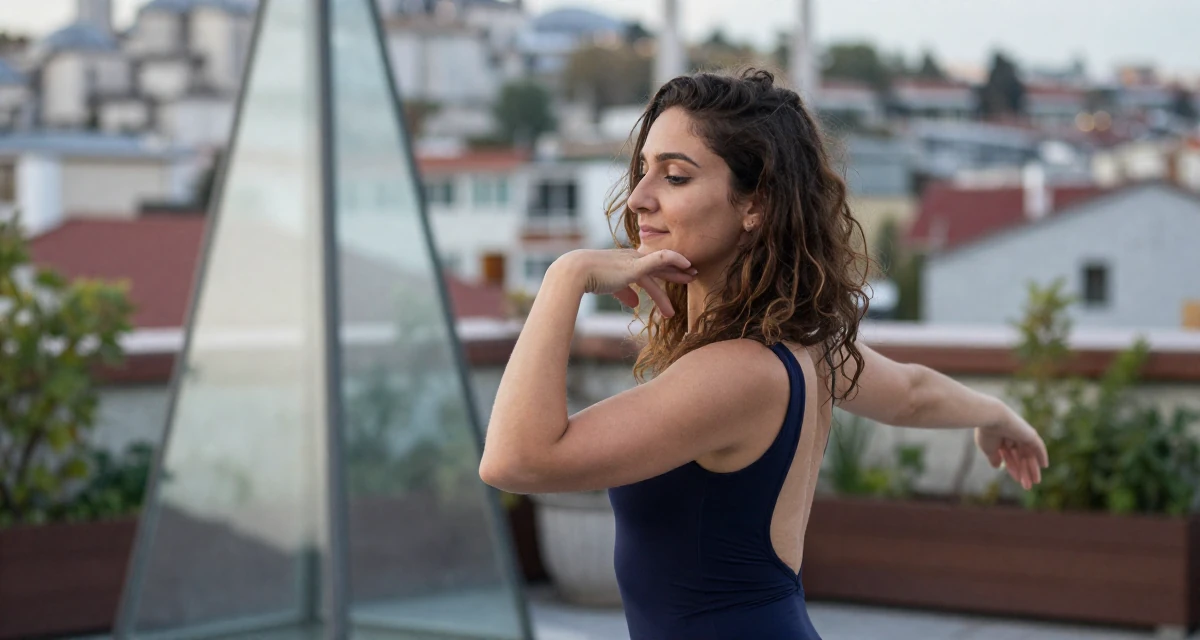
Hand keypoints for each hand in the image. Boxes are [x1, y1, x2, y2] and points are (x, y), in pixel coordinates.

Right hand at [554, 249, 697, 316]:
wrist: (575, 272)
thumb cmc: (587, 279)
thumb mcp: (610, 287)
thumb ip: (624, 293)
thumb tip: (635, 303)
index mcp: (626, 261)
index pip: (650, 266)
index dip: (666, 270)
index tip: (680, 276)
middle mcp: (632, 257)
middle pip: (660, 264)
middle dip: (677, 270)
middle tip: (693, 274)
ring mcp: (634, 260)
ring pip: (662, 268)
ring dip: (676, 277)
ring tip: (691, 283)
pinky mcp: (635, 266)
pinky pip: (661, 259)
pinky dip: (674, 260)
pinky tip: (687, 265)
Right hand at [975, 407, 1048, 490]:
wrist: (992, 418)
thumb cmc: (987, 433)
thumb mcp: (989, 449)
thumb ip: (994, 457)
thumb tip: (998, 467)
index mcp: (1003, 439)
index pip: (1011, 457)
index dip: (1013, 469)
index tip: (1017, 480)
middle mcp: (1014, 437)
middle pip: (1021, 458)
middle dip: (1024, 472)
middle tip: (1027, 486)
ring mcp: (1023, 435)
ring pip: (1029, 455)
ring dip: (1032, 468)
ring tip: (1035, 482)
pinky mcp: (1030, 435)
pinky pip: (1038, 447)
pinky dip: (1041, 455)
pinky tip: (1044, 466)